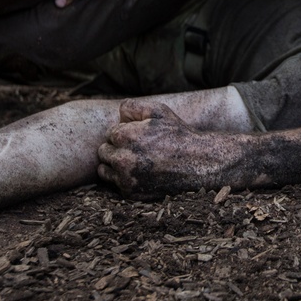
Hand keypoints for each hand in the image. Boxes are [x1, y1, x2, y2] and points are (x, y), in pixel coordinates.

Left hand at [97, 100, 226, 198]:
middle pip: (103, 152)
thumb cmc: (178, 134)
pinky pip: (115, 184)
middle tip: (138, 149)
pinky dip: (124, 179)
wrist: (198, 163)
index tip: (140, 136)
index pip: (110, 133)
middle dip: (117, 149)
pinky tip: (141, 172)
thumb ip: (132, 106)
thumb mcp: (158, 111)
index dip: (125, 133)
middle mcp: (122, 159)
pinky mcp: (131, 193)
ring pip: (104, 170)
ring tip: (137, 161)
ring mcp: (126, 178)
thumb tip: (117, 115)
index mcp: (125, 136)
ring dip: (115, 165)